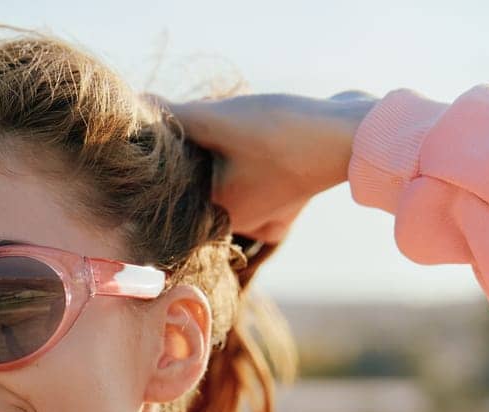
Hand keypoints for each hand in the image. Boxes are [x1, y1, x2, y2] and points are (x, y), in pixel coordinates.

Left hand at [147, 90, 380, 243]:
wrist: (354, 133)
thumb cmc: (282, 132)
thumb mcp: (218, 120)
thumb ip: (175, 117)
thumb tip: (133, 109)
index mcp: (217, 217)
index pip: (174, 199)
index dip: (164, 171)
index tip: (162, 150)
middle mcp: (242, 225)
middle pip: (201, 195)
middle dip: (194, 168)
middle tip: (200, 139)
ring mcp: (269, 215)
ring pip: (228, 191)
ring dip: (222, 167)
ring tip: (229, 140)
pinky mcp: (290, 199)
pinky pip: (257, 191)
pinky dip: (250, 172)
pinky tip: (252, 153)